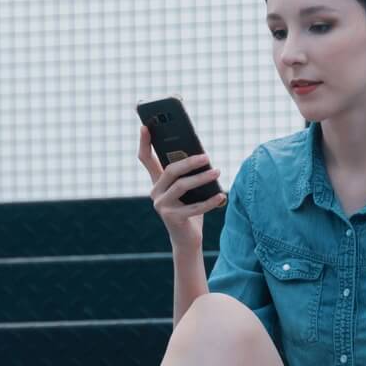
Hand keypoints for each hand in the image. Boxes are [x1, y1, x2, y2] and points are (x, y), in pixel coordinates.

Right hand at [139, 126, 226, 249]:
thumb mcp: (189, 190)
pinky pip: (194, 207)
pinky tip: (221, 195)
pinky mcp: (172, 218)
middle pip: (170, 170)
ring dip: (201, 178)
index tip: (146, 126)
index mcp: (157, 182)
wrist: (187, 239)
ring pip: (181, 186)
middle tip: (206, 156)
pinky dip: (209, 201)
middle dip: (188, 161)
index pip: (146, 159)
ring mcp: (161, 206)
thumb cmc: (190, 209)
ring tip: (218, 172)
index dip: (144, 142)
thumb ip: (189, 175)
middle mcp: (155, 193)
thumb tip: (202, 157)